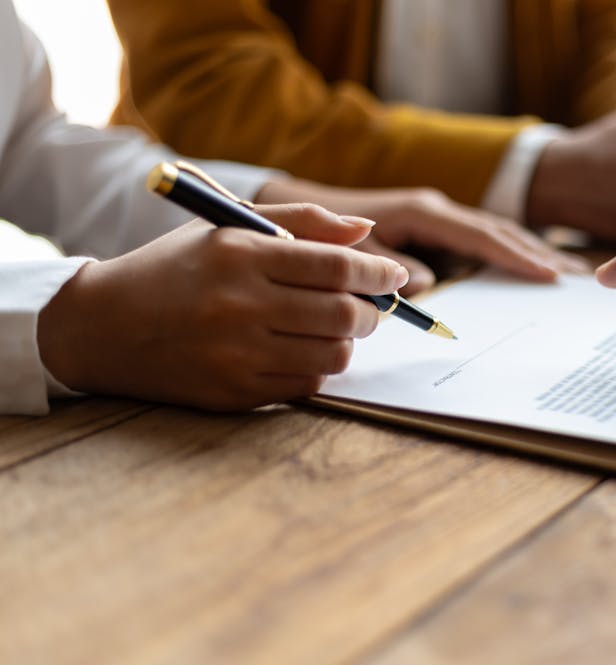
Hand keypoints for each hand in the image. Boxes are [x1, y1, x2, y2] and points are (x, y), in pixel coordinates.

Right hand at [38, 205, 407, 409]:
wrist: (102, 327)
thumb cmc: (176, 270)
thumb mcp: (228, 228)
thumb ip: (302, 222)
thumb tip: (367, 230)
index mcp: (240, 255)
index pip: (336, 266)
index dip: (377, 272)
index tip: (393, 275)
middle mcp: (239, 306)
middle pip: (344, 315)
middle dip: (371, 312)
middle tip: (368, 307)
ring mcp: (236, 355)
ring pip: (333, 355)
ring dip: (348, 342)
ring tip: (335, 329)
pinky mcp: (232, 393)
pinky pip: (306, 385)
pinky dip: (318, 368)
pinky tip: (303, 351)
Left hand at [257, 180, 588, 294]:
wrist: (307, 211)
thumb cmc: (329, 233)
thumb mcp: (354, 251)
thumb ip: (389, 266)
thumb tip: (428, 284)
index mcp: (424, 213)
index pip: (481, 235)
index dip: (516, 256)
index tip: (548, 275)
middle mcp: (439, 210)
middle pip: (500, 231)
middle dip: (539, 253)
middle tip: (578, 277)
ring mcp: (441, 218)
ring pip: (497, 234)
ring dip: (533, 252)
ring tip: (571, 272)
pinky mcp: (438, 229)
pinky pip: (484, 241)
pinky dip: (512, 253)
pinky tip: (534, 267)